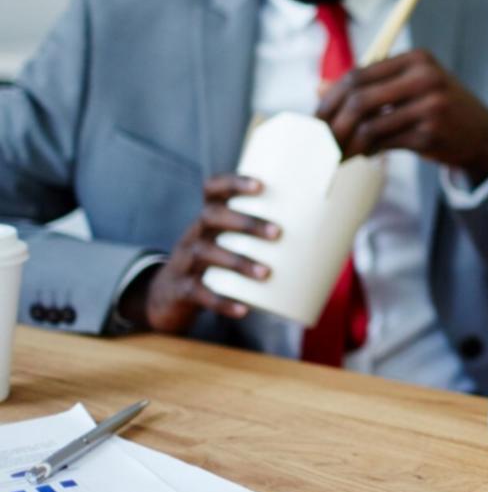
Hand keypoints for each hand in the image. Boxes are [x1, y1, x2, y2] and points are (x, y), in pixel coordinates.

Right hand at [133, 174, 276, 332]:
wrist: (166, 296)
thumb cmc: (212, 263)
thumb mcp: (225, 243)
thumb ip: (256, 236)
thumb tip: (316, 240)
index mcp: (207, 219)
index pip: (212, 189)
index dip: (233, 183)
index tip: (260, 185)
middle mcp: (194, 234)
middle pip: (212, 217)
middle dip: (245, 223)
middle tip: (278, 233)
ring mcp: (183, 261)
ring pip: (206, 254)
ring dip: (238, 262)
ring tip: (265, 273)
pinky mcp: (181, 289)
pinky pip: (198, 293)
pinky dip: (221, 301)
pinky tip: (243, 309)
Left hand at [315, 49, 487, 182]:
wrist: (482, 134)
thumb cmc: (439, 107)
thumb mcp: (410, 86)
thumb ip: (369, 85)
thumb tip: (318, 88)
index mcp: (417, 59)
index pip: (358, 75)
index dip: (330, 98)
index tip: (316, 118)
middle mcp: (425, 78)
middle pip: (359, 99)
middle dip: (333, 123)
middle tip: (319, 140)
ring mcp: (430, 106)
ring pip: (368, 125)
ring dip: (346, 143)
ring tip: (337, 153)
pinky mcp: (430, 135)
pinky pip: (384, 143)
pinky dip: (367, 151)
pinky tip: (365, 154)